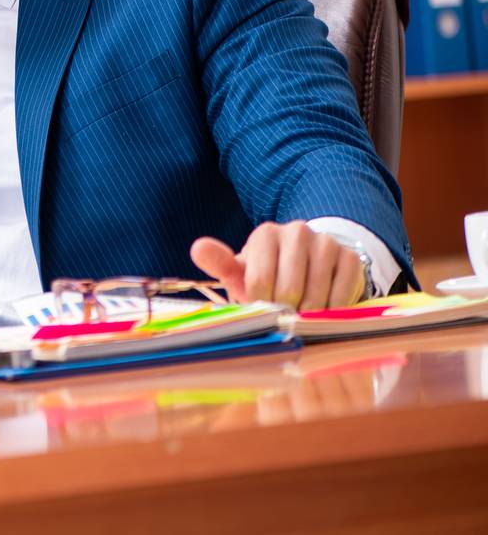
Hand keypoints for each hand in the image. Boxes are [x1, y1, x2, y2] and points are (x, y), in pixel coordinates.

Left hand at [190, 221, 365, 310]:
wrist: (309, 267)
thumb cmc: (269, 275)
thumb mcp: (243, 271)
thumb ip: (220, 263)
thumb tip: (197, 248)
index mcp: (265, 234)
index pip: (259, 282)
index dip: (261, 306)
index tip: (263, 310)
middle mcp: (297, 231)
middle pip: (289, 289)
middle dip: (285, 311)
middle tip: (284, 316)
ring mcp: (326, 243)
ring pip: (316, 296)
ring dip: (309, 315)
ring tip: (303, 315)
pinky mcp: (350, 259)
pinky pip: (341, 297)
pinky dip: (332, 312)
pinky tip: (325, 310)